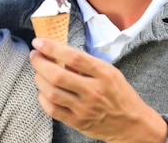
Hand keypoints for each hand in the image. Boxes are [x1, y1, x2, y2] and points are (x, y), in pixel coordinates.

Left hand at [30, 38, 167, 142]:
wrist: (133, 125)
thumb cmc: (119, 94)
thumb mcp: (109, 72)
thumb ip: (86, 63)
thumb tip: (59, 53)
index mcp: (104, 74)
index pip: (73, 57)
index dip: (52, 48)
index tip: (39, 42)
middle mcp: (94, 91)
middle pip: (57, 75)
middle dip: (39, 62)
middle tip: (34, 56)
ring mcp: (84, 109)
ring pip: (51, 92)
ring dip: (38, 78)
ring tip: (38, 72)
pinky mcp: (78, 122)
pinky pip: (52, 109)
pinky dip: (42, 97)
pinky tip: (44, 90)